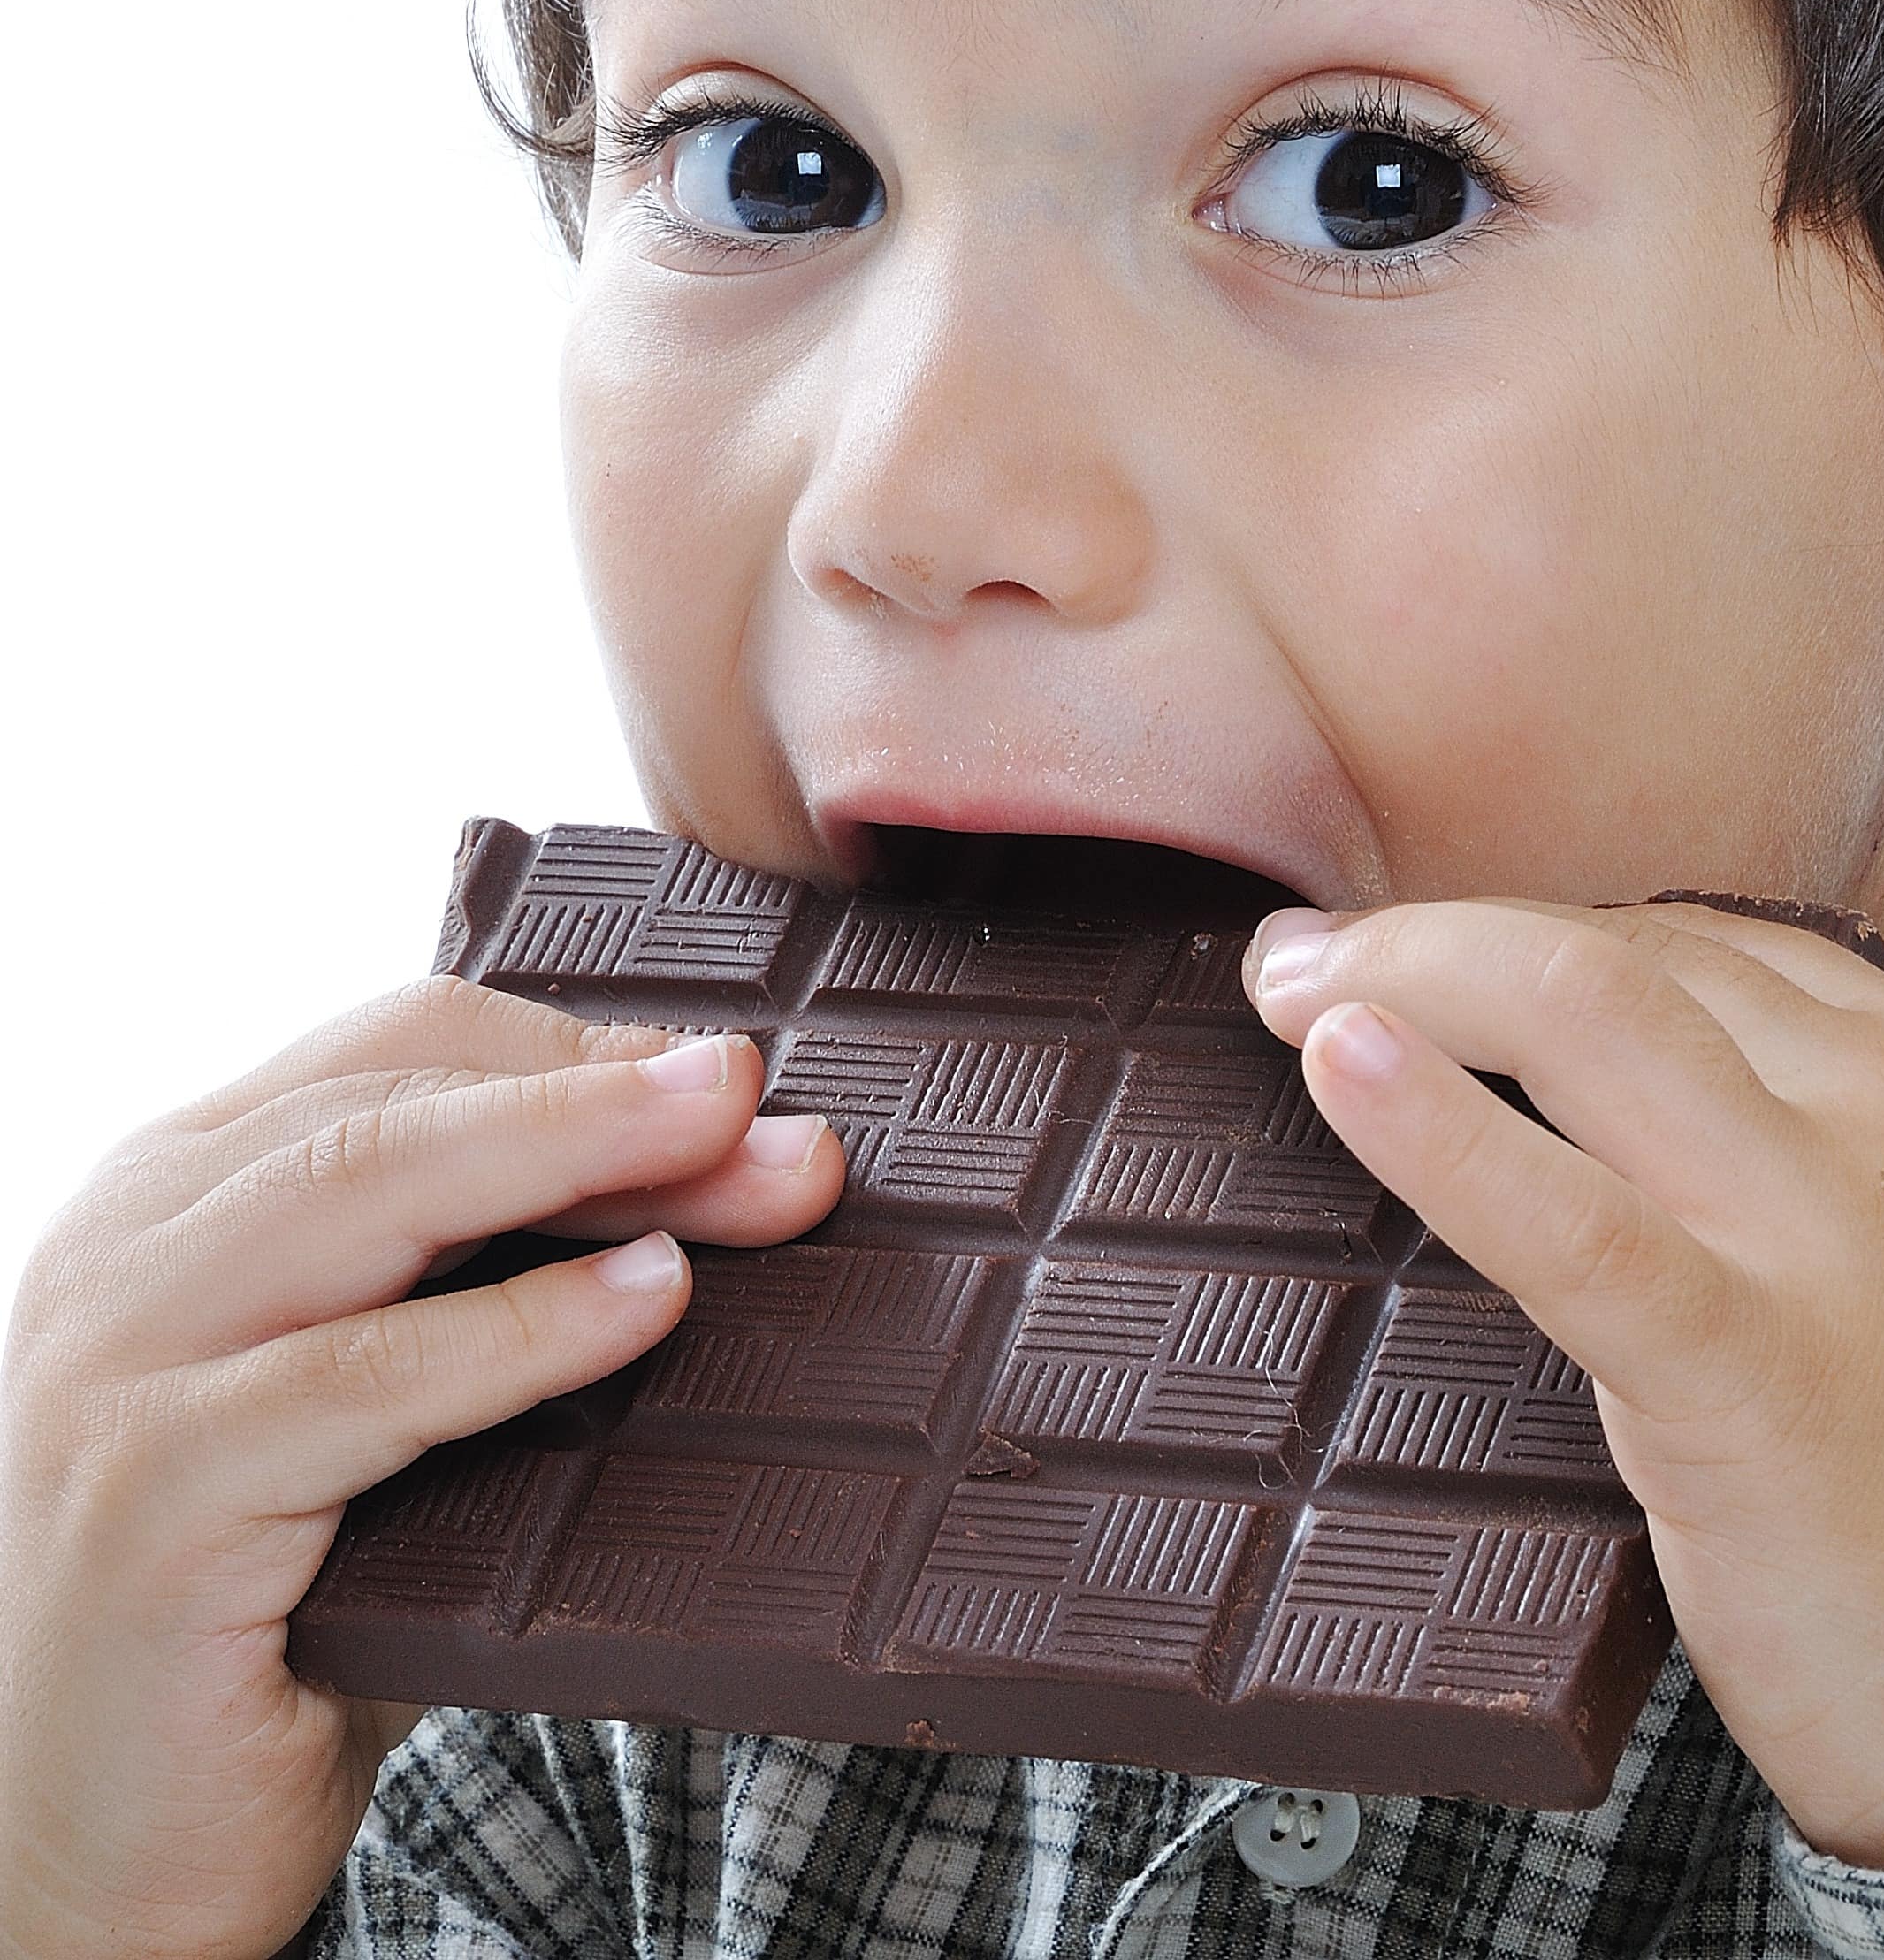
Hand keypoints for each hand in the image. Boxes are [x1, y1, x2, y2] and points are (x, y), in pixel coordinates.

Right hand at [0, 975, 843, 1959]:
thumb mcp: (408, 1399)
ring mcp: (116, 1365)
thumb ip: (513, 1271)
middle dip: (603, 1092)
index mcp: (181, 1188)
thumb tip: (748, 1166)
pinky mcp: (145, 1502)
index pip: (400, 1048)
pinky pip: (360, 1380)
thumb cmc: (295, 1599)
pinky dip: (520, 1331)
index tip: (731, 1076)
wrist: (107, 1855)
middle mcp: (127, 1245)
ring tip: (736, 1157)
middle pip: (402, 1101)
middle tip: (757, 1094)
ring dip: (579, 1158)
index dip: (578, 1048)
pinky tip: (647, 1304)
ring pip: (370, 1190)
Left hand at [1243, 897, 1883, 1889]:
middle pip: (1616, 950)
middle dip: (1432, 933)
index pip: (1686, 939)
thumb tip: (1588, 1117)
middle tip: (1295, 958)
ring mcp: (1836, 1234)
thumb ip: (1794, 1164)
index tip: (1405, 962)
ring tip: (1281, 989)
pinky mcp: (1768, 1372)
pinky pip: (1577, 1220)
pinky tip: (1337, 1066)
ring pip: (1587, 1014)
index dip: (1518, 934)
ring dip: (1406, 973)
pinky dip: (1438, 1128)